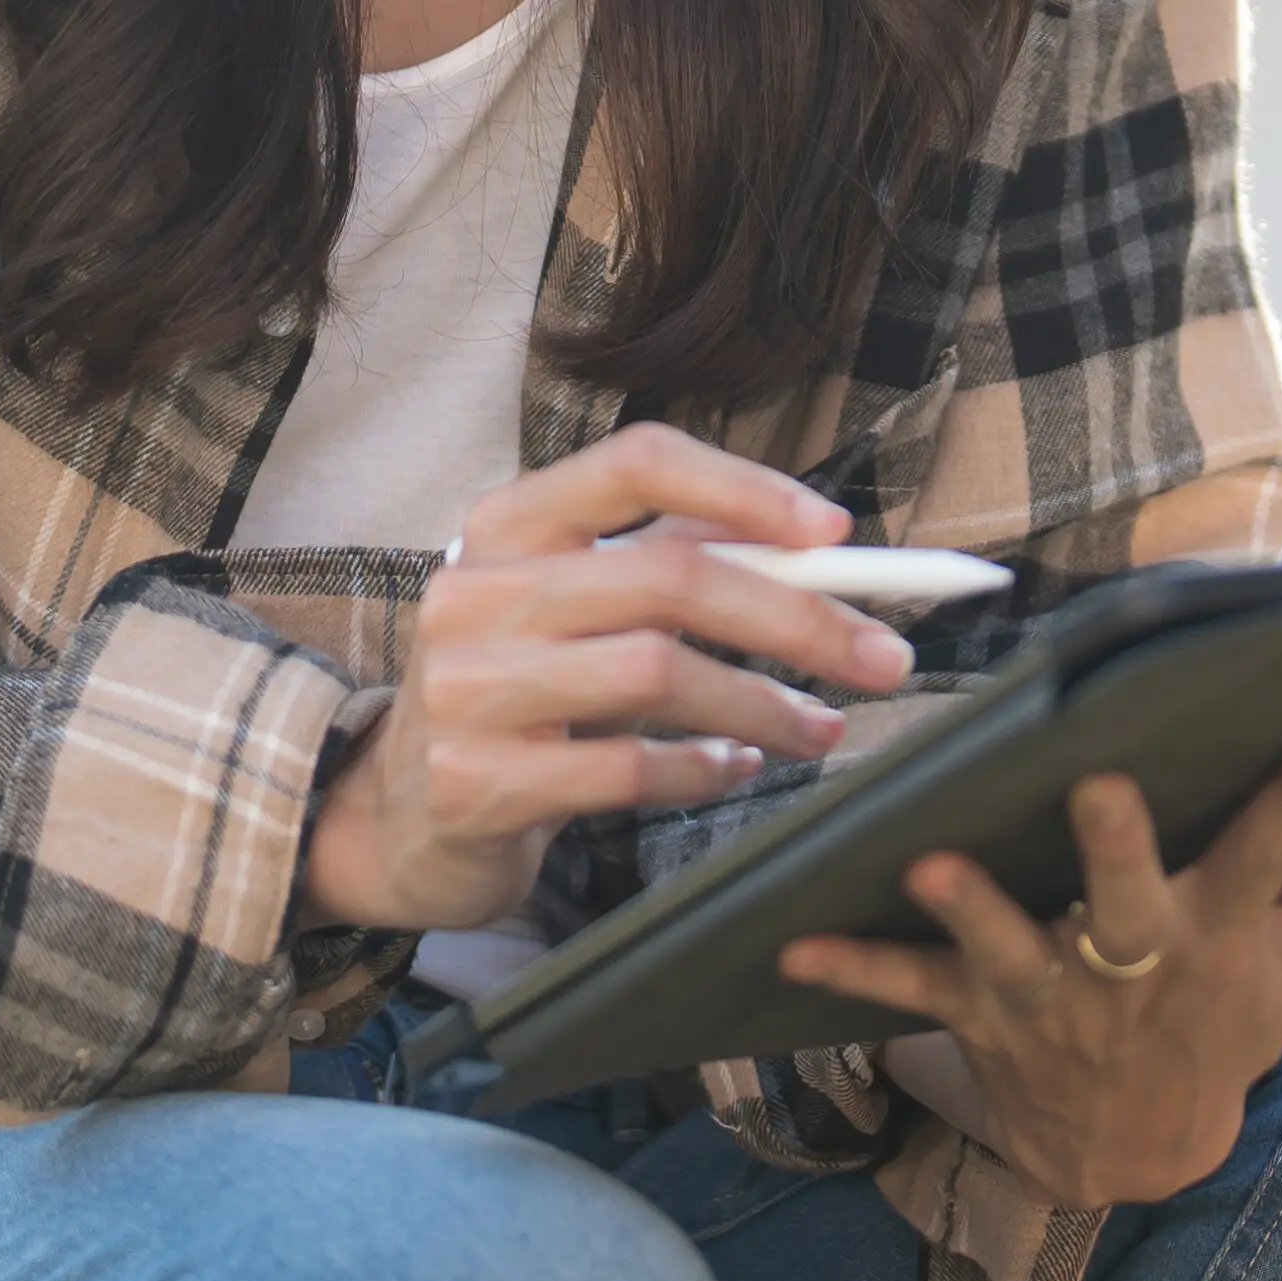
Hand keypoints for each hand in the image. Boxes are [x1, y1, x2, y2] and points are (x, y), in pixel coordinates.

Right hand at [296, 424, 934, 942]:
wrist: (398, 818)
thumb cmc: (520, 696)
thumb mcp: (575, 610)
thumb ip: (672, 565)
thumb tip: (819, 548)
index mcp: (508, 524)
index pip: (635, 462)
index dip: (742, 488)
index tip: (833, 533)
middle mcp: (477, 591)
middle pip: (669, 578)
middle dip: (798, 619)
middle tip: (883, 660)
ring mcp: (467, 688)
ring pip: (657, 675)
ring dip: (764, 706)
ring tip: (819, 730)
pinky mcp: (474, 782)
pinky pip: (625, 770)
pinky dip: (702, 771)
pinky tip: (733, 771)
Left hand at [772, 724, 1281, 1211]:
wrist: (1132, 1155)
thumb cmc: (1231, 1014)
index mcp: (1228, 932)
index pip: (1280, 855)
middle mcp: (1140, 964)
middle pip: (1133, 900)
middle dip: (1119, 849)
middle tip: (1104, 784)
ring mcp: (1053, 995)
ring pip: (1009, 945)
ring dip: (971, 908)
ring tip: (929, 859)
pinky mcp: (975, 1016)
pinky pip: (904, 990)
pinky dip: (849, 964)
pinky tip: (788, 933)